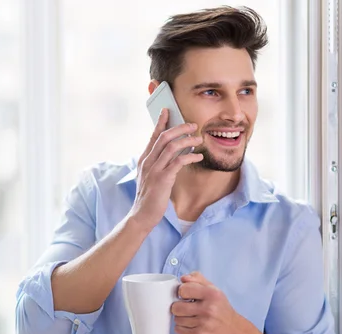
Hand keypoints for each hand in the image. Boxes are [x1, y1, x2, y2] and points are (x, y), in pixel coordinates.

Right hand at [128, 109, 202, 231]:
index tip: (168, 110)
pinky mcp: (162, 179)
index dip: (161, 122)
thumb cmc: (149, 196)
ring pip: (172, 146)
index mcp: (144, 159)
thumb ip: (159, 163)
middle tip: (193, 125)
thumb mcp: (151, 176)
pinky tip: (198, 156)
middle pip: (164, 137)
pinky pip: (178, 162)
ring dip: (188, 140)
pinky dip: (190, 156)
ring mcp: (154, 170)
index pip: (153, 136)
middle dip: (180, 128)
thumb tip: (175, 152)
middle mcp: (147, 161)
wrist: (142, 214)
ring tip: (199, 139)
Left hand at [171, 272, 243, 333]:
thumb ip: (198, 279)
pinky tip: (191, 326)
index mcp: (211, 294)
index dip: (181, 292)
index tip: (185, 296)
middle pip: (176, 307)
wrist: (233, 331)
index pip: (183, 289)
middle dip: (178, 307)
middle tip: (185, 308)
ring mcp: (203, 324)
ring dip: (181, 318)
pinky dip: (182, 328)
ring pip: (177, 319)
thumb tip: (183, 278)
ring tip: (191, 317)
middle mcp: (208, 309)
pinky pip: (179, 330)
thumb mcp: (213, 290)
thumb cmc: (220, 308)